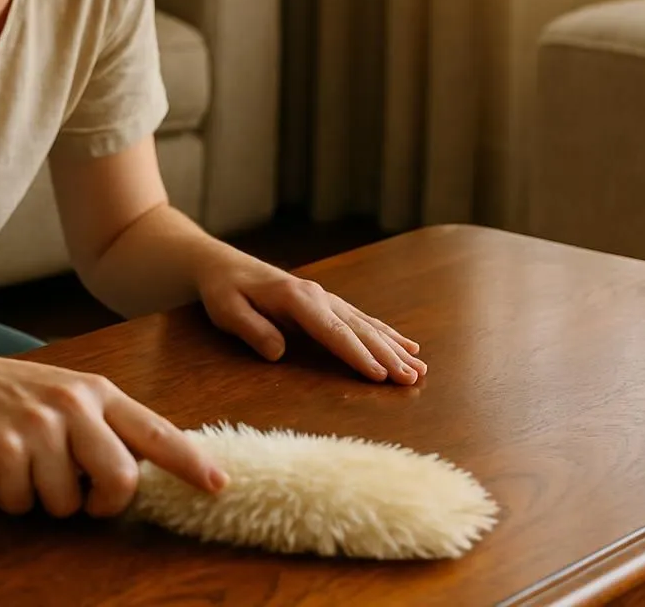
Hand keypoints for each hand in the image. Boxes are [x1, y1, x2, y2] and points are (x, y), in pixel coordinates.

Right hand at [0, 349, 227, 517]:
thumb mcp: (68, 396)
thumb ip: (106, 426)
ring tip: (27, 466)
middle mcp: (73, 406)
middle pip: (121, 480)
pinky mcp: (2, 451)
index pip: (155, 430)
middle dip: (104, 502)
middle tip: (84, 495)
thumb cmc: (13, 395)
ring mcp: (37, 428)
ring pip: (68, 502)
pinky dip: (12, 498)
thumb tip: (145, 469)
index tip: (218, 485)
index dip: (190, 462)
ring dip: (47, 499)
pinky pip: (24, 504)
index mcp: (97, 393)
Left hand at [196, 259, 426, 383]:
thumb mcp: (227, 310)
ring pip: (367, 325)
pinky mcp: (327, 303)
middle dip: (388, 355)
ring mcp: (326, 298)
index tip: (380, 375)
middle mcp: (318, 296)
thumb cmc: (223, 291)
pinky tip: (407, 345)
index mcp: (296, 299)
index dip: (357, 355)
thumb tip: (278, 352)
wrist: (224, 265)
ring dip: (394, 347)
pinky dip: (387, 333)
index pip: (333, 332)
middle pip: (359, 330)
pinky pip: (362, 320)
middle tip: (412, 379)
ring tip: (421, 368)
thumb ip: (252, 329)